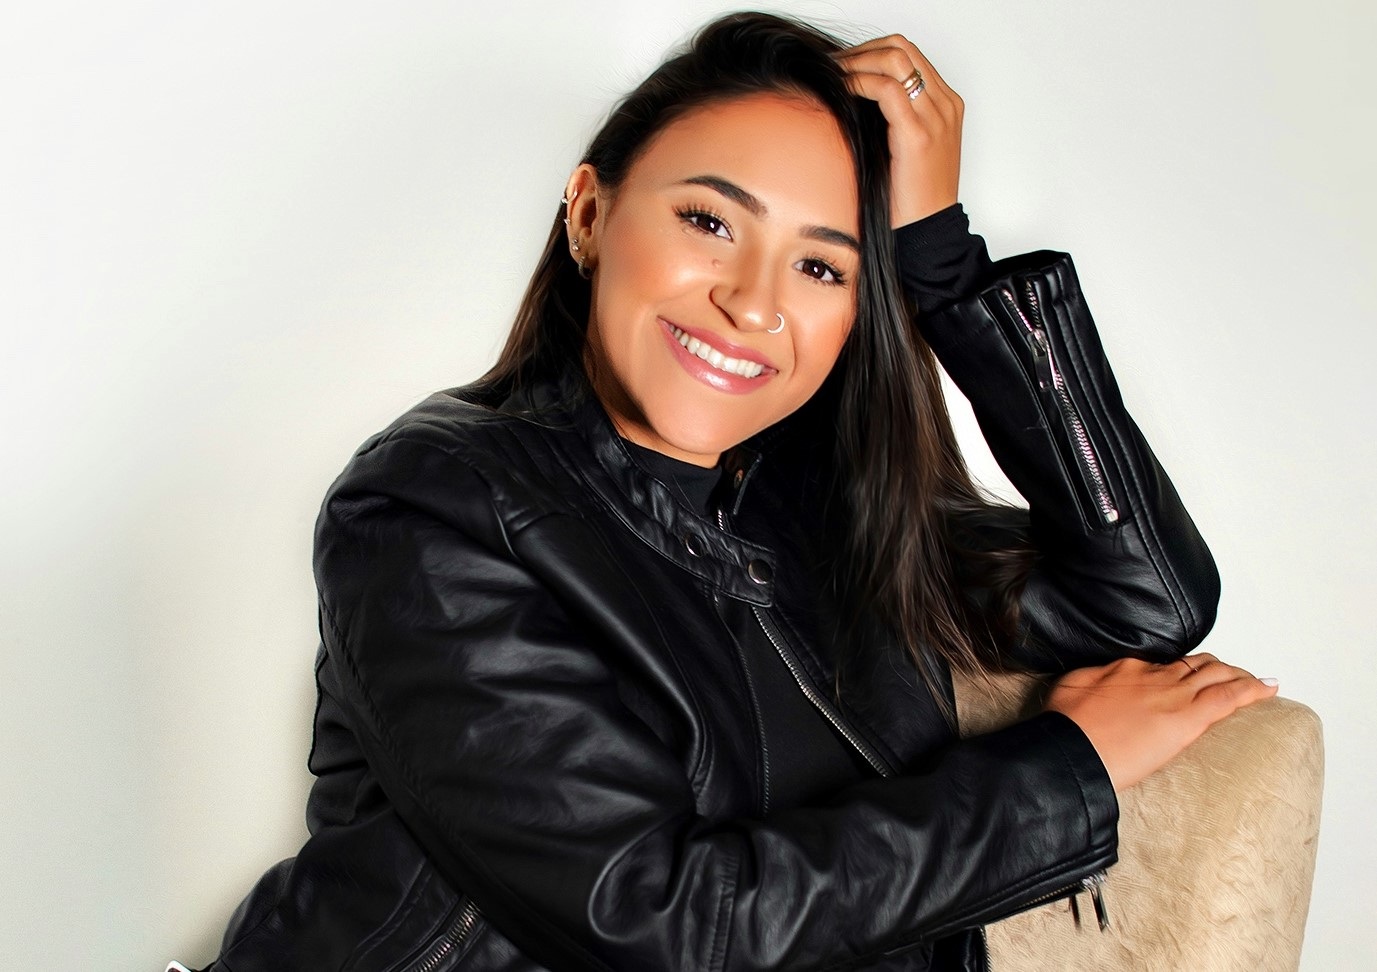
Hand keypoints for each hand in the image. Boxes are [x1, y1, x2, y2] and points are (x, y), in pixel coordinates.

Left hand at [834, 35, 963, 226]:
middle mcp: (946, 105)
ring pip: (894, 59)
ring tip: (831, 76)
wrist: (928, 232)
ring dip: (856, 61)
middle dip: (861, 50)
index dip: (870, 52)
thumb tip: (849, 98)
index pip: (907, 54)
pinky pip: (887, 89)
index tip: (841, 64)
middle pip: (902, 48)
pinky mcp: (919, 135)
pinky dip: (858, 82)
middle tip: (831, 66)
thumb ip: (890, 119)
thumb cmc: (911, 198)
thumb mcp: (902, 148)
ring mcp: (936, 118)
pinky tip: (840, 92)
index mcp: (946, 105)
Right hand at [1045, 653, 1278, 791]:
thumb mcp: (1070, 690)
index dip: (1177, 672)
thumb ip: (1091, 683)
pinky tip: (1270, 688)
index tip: (1183, 682)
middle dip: (1216, 668)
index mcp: (1125, 669)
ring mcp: (1171, 695)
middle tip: (1231, 676)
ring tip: (1255, 682)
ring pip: (1216, 675)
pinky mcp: (1186, 719)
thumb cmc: (1064, 728)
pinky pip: (1228, 697)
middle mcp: (1152, 676)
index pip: (1161, 666)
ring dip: (1239, 676)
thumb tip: (1099, 685)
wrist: (1072, 748)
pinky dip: (1253, 690)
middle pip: (1194, 665)